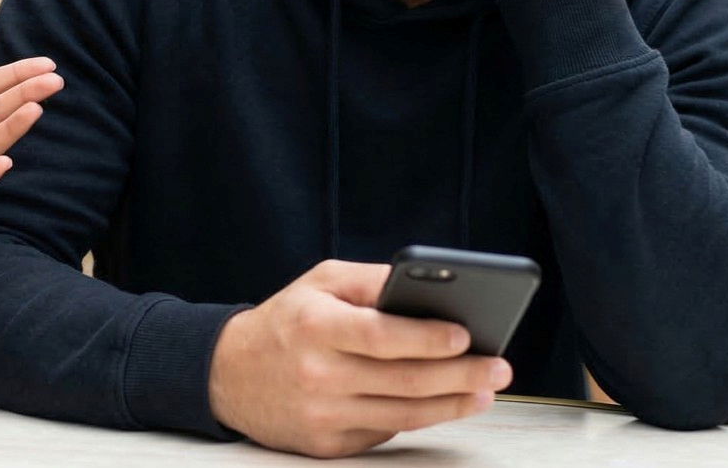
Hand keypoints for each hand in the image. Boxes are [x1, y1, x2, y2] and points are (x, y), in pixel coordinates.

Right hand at [208, 261, 510, 457]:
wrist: (228, 375)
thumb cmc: (286, 321)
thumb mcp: (319, 282)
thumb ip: (371, 281)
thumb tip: (429, 288)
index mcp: (315, 326)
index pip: (381, 336)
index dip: (427, 338)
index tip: (467, 334)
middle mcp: (317, 374)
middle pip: (404, 380)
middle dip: (461, 375)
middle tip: (499, 367)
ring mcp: (322, 414)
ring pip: (403, 414)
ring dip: (452, 404)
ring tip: (485, 390)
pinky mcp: (326, 445)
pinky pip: (385, 432)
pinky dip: (419, 418)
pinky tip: (445, 404)